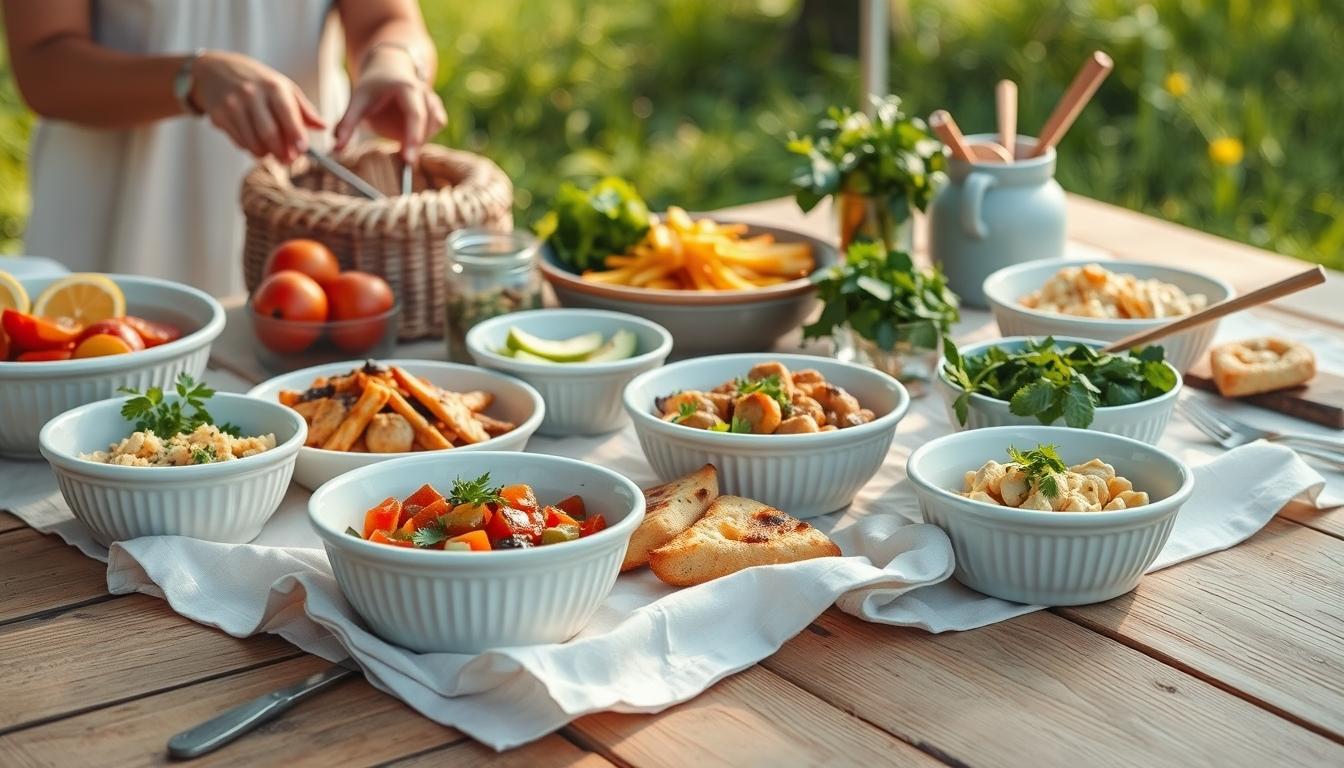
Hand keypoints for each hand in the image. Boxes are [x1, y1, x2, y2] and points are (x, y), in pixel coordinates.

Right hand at [190, 50, 324, 161]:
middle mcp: (251, 95)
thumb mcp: (282, 86)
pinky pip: (240, 142)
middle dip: (282, 152)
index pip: (287, 113)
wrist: (215, 69)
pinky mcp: (218, 116)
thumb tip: (323, 127)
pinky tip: (254, 141)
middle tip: (288, 160)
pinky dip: (250, 148)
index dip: (296, 134)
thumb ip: (304, 109)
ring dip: (266, 154)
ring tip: (272, 152)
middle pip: (269, 133)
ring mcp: (233, 105)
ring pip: (253, 142)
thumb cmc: (257, 81)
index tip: (303, 149)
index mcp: (273, 86)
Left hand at [333, 47, 445, 161]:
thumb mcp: (357, 101)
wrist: (389, 69)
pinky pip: (434, 129)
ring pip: (432, 128)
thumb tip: (335, 149)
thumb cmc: (373, 86)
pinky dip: (422, 136)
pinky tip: (408, 132)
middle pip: (428, 125)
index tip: (407, 160)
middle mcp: (425, 94)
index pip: (415, 115)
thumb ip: (347, 125)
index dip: (413, 138)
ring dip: (417, 138)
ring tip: (397, 132)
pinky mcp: (436, 111)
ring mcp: (433, 102)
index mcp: (407, 88)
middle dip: (416, 144)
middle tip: (404, 161)